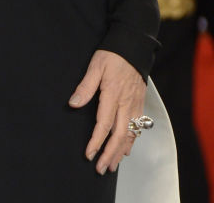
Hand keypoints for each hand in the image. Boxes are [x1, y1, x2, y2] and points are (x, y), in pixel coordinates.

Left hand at [68, 48, 146, 174]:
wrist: (134, 46)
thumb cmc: (113, 55)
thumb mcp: (95, 66)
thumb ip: (85, 86)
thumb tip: (73, 104)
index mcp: (112, 94)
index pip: (104, 124)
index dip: (96, 141)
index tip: (88, 154)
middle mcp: (126, 103)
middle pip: (119, 135)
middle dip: (110, 154)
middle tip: (100, 169)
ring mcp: (135, 104)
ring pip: (130, 134)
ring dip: (120, 152)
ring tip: (111, 165)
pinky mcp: (140, 103)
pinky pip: (137, 128)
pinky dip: (131, 141)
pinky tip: (126, 150)